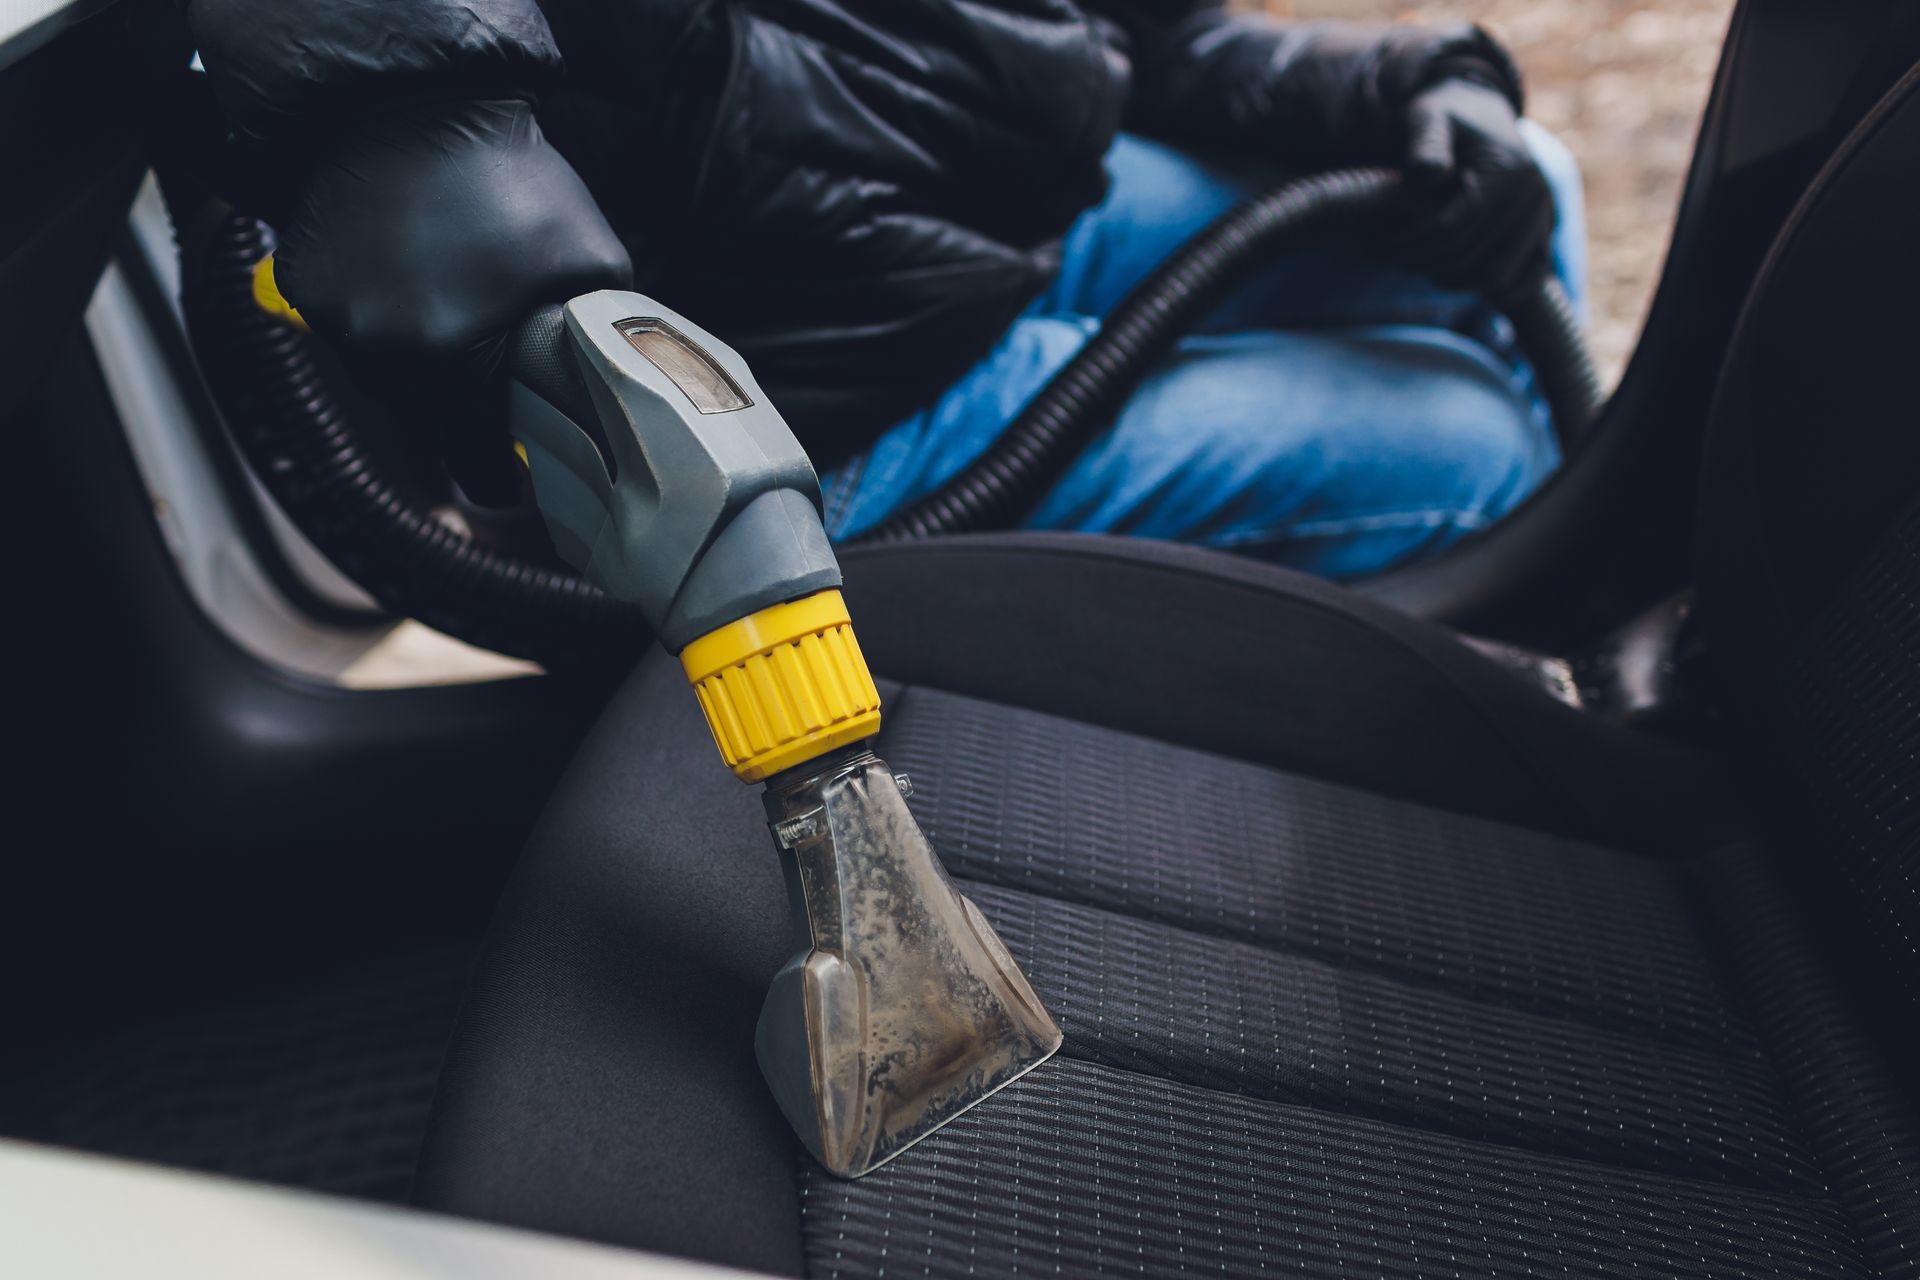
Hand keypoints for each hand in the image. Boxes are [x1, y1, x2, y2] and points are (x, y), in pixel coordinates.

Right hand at [275, 98, 630, 498]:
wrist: (416, 97)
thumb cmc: (511, 179)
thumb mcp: (590, 265)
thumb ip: (597, 346)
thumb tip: (608, 407)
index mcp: (448, 360)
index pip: (473, 461)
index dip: (499, 471)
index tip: (513, 471)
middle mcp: (379, 351)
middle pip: (428, 426)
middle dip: (464, 411)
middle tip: (496, 379)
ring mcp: (333, 320)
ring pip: (387, 383)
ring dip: (423, 366)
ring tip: (457, 310)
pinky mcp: (305, 287)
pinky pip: (351, 333)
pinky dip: (383, 319)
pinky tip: (413, 278)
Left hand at [1397, 78, 1555, 296]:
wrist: (1477, 113)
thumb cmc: (1442, 117)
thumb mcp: (1427, 118)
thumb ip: (1425, 142)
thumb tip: (1429, 172)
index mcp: (1508, 169)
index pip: (1452, 229)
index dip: (1411, 244)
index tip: (1379, 246)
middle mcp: (1535, 195)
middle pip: (1472, 257)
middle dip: (1424, 262)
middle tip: (1389, 257)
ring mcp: (1544, 217)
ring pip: (1494, 277)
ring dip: (1451, 278)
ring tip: (1415, 262)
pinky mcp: (1543, 233)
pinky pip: (1522, 279)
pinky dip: (1485, 284)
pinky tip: (1448, 272)